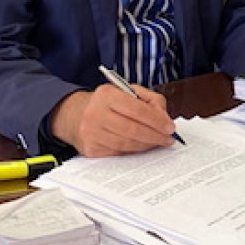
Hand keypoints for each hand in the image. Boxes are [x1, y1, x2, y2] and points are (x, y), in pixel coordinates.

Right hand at [49, 83, 175, 156]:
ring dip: (147, 145)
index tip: (170, 127)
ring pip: (127, 144)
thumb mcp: (125, 91)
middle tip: (168, 139)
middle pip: (133, 129)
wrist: (75, 115)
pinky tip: (142, 147)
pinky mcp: (91, 149)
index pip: (137, 109)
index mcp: (106, 94)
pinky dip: (133, 151)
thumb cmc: (105, 103)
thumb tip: (164, 118)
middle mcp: (96, 113)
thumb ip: (148, 99)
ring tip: (158, 143)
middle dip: (155, 136)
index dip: (157, 120)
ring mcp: (91, 133)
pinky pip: (118, 153)